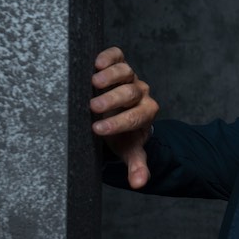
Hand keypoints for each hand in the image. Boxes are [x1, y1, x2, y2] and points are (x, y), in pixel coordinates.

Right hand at [89, 46, 158, 188]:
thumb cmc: (122, 134)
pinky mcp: (119, 63)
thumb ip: (137, 165)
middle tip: (93, 107)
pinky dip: (108, 56)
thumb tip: (139, 184)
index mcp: (144, 114)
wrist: (121, 114)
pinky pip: (117, 55)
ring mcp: (130, 77)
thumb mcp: (129, 150)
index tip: (98, 129)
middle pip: (130, 93)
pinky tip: (96, 62)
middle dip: (112, 100)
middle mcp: (140, 94)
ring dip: (111, 76)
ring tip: (93, 82)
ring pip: (126, 71)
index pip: (135, 118)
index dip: (118, 123)